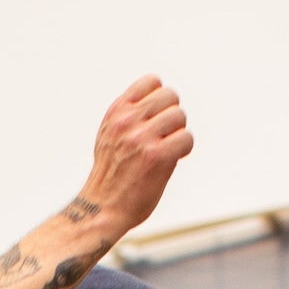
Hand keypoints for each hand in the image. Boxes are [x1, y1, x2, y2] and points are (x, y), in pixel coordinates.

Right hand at [78, 75, 193, 236]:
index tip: (158, 118)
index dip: (162, 98)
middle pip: (170, 97)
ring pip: (180, 116)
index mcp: (117, 111)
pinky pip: (186, 138)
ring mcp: (142, 137)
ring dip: (180, 133)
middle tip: (166, 136)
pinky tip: (174, 159)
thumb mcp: (110, 135)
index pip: (152, 81)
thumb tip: (153, 103)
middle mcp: (128, 120)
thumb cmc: (110, 175)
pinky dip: (184, 149)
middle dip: (173, 116)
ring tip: (169, 149)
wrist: (102, 207)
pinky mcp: (157, 156)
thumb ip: (127, 117)